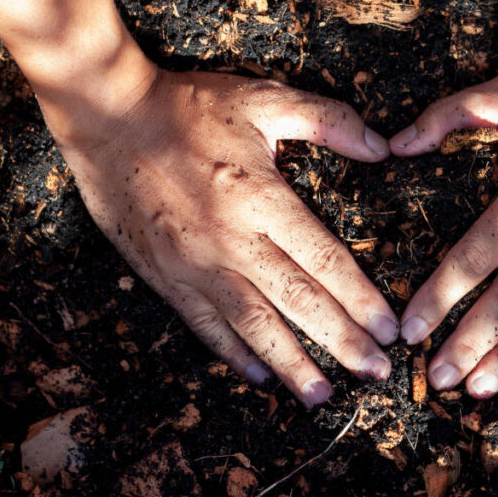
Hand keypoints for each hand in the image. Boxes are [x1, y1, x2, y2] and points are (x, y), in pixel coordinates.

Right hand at [46, 70, 398, 407]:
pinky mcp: (163, 275)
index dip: (361, 299)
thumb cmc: (188, 105)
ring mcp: (194, 263)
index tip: (390, 329)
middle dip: (341, 342)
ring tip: (323, 397)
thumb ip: (327, 121)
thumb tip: (382, 147)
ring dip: (291, 364)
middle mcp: (231, 239)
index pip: (324, 261)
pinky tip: (260, 375)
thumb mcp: (264, 99)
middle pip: (298, 302)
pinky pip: (204, 324)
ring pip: (253, 325)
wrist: (107, 116)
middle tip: (375, 373)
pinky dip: (233, 353)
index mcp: (261, 197)